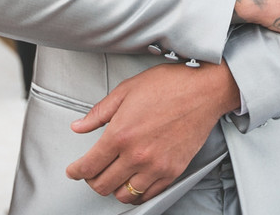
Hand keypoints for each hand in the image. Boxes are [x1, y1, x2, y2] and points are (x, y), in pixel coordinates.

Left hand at [66, 62, 239, 205]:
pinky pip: (148, 194)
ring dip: (114, 188)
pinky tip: (135, 181)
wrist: (205, 90)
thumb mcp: (127, 90)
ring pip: (124, 194)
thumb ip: (99, 112)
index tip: (74, 171)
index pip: (88, 166)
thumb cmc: (171, 85)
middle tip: (92, 172)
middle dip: (92, 180)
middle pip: (102, 185)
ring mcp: (156, 166)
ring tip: (114, 177)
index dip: (76, 171)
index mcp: (121, 134)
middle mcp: (137, 155)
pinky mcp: (173, 171)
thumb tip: (79, 126)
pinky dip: (137, 192)